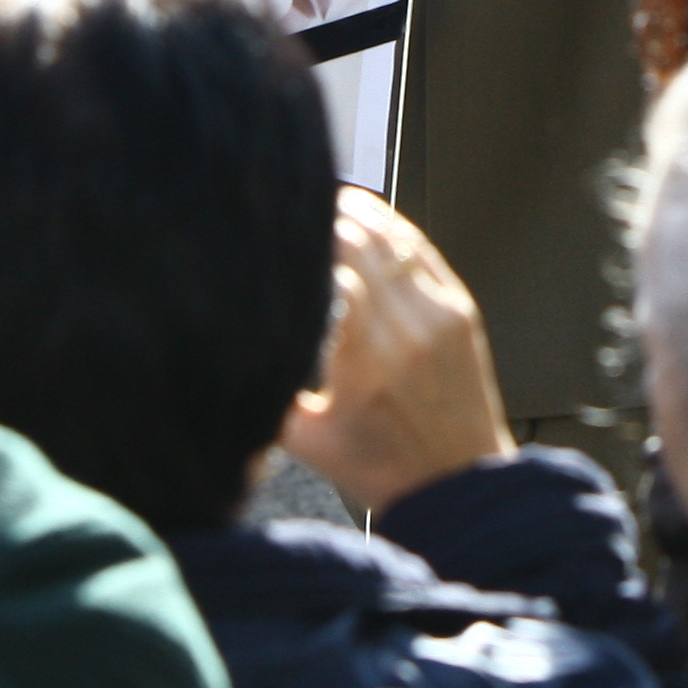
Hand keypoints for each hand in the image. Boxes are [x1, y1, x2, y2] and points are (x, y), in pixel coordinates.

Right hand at [277, 189, 516, 514]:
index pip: (334, 268)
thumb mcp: (309, 440)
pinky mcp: (460, 310)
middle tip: (295, 213)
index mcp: (365, 361)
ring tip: (327, 202)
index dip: (304, 242)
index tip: (276, 236)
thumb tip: (227, 357)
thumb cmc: (388, 468)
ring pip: (394, 239)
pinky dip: (394, 228)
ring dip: (359, 214)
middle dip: (326, 219)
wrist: (460, 485)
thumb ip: (269, 394)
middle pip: (362, 242)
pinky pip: (423, 251)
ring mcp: (439, 316)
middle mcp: (406, 331)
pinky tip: (371, 218)